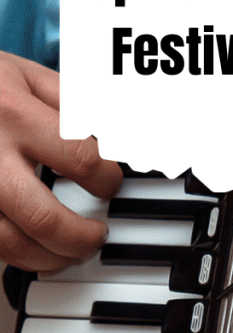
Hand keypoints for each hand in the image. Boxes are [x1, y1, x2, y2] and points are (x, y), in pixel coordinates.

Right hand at [0, 50, 121, 270]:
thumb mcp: (22, 74)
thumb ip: (72, 103)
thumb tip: (120, 137)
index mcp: (12, 114)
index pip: (83, 159)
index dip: (109, 180)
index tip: (110, 184)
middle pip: (44, 219)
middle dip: (82, 238)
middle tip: (98, 235)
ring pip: (9, 245)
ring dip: (49, 258)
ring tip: (69, 251)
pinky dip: (14, 256)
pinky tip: (32, 250)